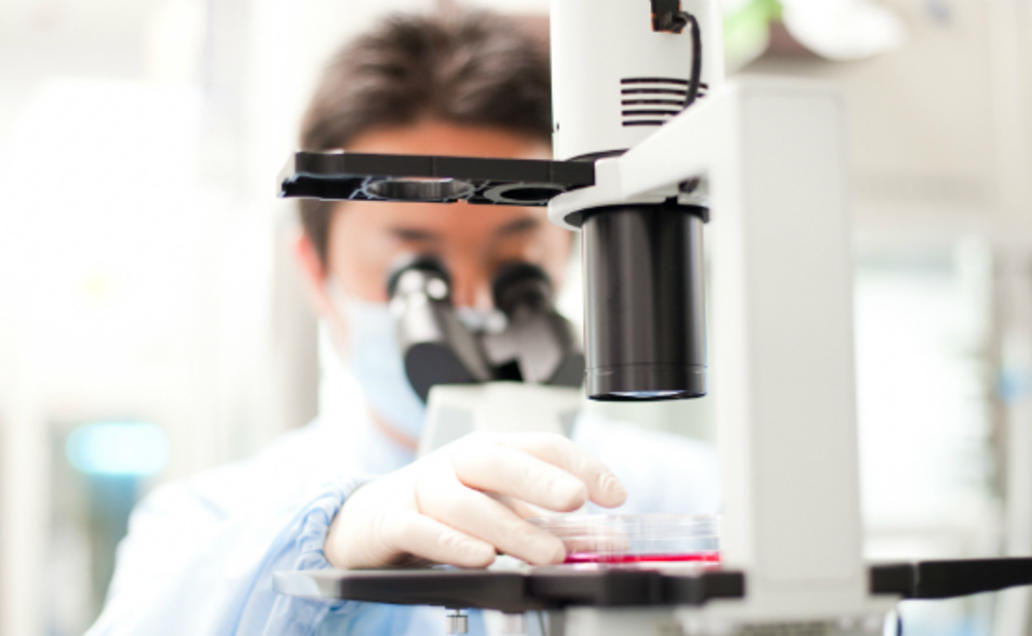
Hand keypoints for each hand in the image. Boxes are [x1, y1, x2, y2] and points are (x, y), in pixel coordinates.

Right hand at [325, 432, 626, 568]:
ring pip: (464, 503)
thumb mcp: (501, 510)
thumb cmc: (445, 510)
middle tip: (577, 501)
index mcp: (490, 451)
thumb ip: (551, 522)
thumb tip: (610, 538)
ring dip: (510, 529)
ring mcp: (423, 489)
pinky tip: (482, 558)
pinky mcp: (393, 520)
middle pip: (499, 461)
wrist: (371, 520)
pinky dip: (452, 544)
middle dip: (541, 480)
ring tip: (547, 552)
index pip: (541, 446)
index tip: (615, 494)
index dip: (580, 465)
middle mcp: (457, 462)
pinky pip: (421, 530)